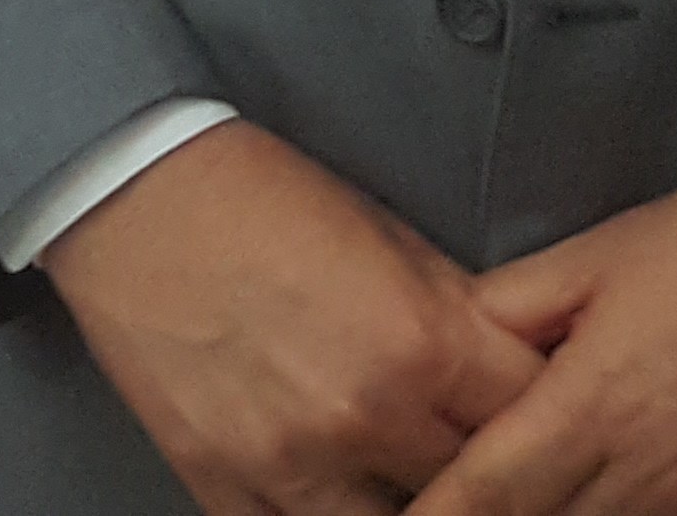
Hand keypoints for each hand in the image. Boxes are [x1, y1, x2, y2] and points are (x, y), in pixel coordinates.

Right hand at [43, 119, 543, 514]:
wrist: (129, 193)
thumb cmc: (258, 198)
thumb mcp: (389, 236)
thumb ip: (458, 314)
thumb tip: (515, 367)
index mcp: (422, 343)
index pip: (536, 418)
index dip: (548, 414)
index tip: (546, 412)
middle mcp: (366, 416)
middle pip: (479, 488)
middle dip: (486, 464)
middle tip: (474, 444)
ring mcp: (291, 462)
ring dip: (410, 504)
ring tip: (407, 474)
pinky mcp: (224, 483)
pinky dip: (327, 515)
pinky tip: (340, 490)